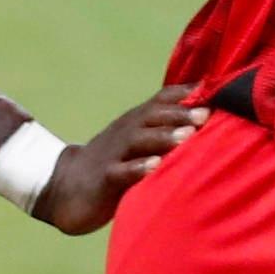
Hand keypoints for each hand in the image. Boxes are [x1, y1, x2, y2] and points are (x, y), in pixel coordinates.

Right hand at [32, 88, 206, 235]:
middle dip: (180, 113)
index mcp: (136, 122)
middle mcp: (126, 132)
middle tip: (206, 114)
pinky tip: (154, 167)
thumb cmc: (113, 163)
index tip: (211, 87)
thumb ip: (164, 130)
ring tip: (186, 135)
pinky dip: (137, 168)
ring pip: (138, 140)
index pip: (160, 100)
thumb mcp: (137, 143)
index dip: (183, 92)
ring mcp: (113, 154)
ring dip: (163, 137)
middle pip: (152, 116)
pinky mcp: (104, 179)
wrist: (63, 187)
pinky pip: (120, 172)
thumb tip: (205, 120)